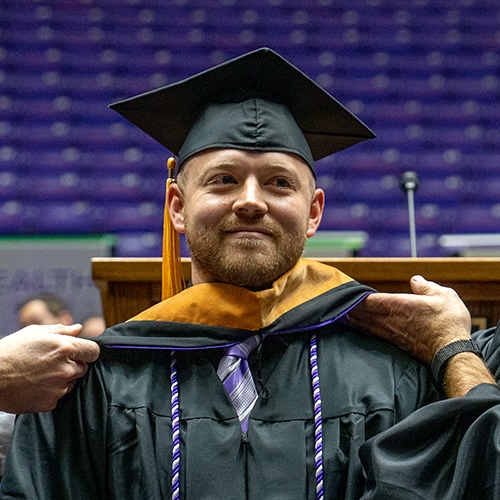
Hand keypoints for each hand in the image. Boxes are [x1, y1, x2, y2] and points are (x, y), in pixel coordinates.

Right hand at [0, 324, 99, 413]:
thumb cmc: (10, 351)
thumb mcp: (35, 333)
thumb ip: (61, 331)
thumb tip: (78, 329)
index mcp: (65, 348)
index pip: (94, 351)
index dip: (87, 351)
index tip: (79, 352)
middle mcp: (66, 368)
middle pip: (83, 368)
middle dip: (73, 364)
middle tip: (52, 362)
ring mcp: (59, 388)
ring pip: (72, 382)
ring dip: (63, 379)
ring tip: (40, 374)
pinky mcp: (50, 403)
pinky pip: (59, 396)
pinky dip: (51, 392)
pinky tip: (35, 385)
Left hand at [347, 275, 471, 363]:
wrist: (453, 354)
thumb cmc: (449, 324)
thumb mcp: (444, 296)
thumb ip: (426, 287)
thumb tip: (415, 280)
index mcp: (398, 305)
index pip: (369, 299)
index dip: (357, 296)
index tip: (348, 292)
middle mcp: (390, 319)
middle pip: (363, 312)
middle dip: (350, 307)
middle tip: (338, 302)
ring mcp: (391, 333)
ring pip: (365, 324)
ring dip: (353, 318)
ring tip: (343, 314)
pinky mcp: (395, 344)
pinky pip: (373, 333)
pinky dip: (363, 328)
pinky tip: (360, 327)